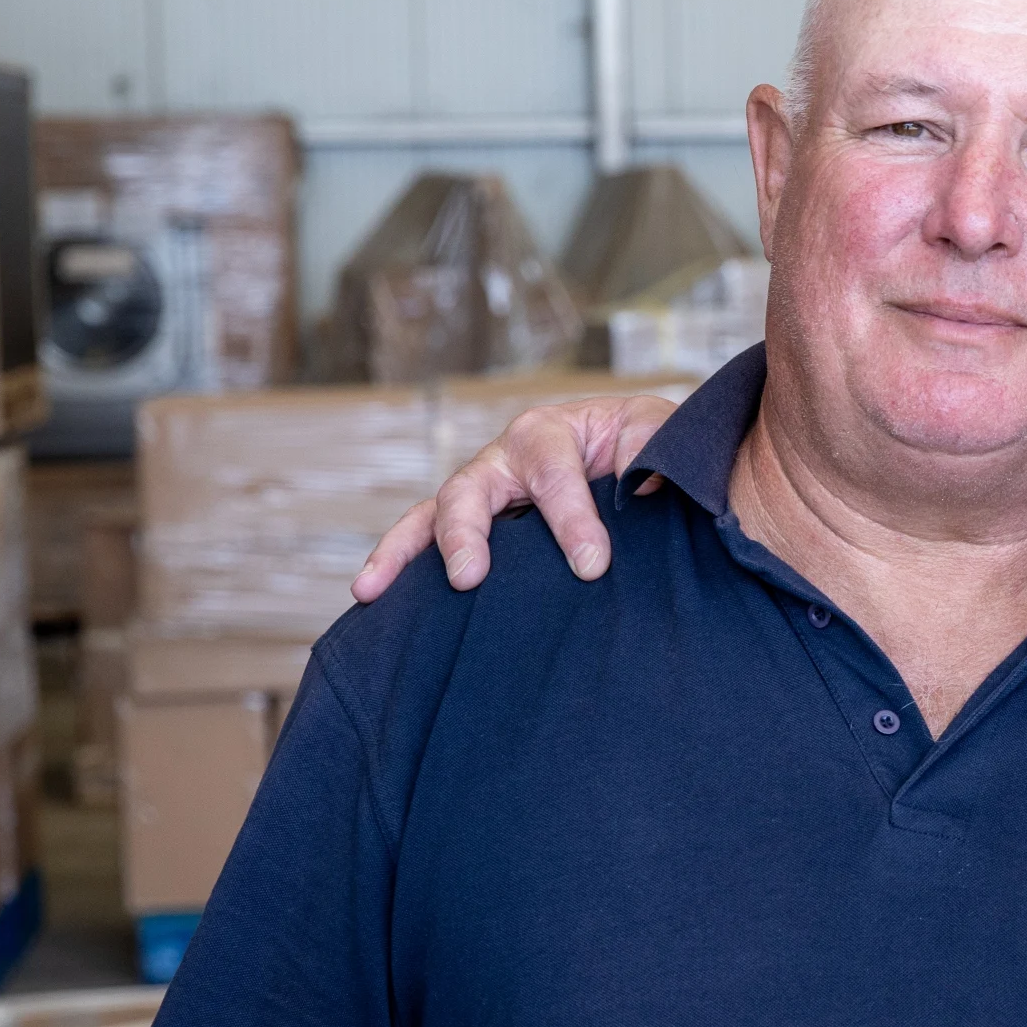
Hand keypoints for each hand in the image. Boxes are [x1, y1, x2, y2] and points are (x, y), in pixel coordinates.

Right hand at [350, 394, 679, 599]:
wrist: (629, 449)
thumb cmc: (639, 442)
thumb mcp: (656, 431)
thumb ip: (653, 448)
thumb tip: (641, 483)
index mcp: (550, 431)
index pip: (555, 477)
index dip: (572, 521)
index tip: (592, 565)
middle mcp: (504, 457)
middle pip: (471, 490)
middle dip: (467, 534)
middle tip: (470, 577)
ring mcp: (481, 488)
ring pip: (433, 515)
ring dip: (403, 551)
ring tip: (372, 587)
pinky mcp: (472, 520)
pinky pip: (425, 537)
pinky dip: (397, 562)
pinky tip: (370, 595)